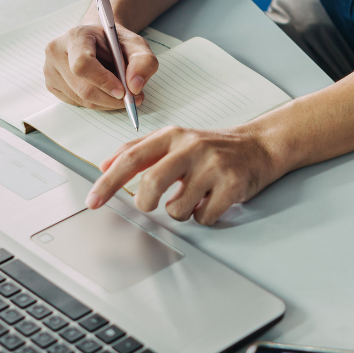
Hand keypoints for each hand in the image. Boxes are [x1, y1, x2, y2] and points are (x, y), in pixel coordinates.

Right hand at [43, 9, 158, 109]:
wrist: (98, 40)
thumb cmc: (115, 42)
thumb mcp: (136, 45)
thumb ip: (143, 62)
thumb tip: (135, 87)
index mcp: (74, 36)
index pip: (82, 64)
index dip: (103, 81)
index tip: (123, 91)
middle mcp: (56, 52)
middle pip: (82, 87)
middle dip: (111, 99)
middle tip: (133, 99)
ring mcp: (50, 70)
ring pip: (81, 99)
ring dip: (107, 102)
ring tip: (123, 92)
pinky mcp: (52, 85)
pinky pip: (77, 103)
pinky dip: (97, 103)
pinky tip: (106, 92)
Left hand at [85, 125, 283, 224]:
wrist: (260, 146)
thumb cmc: (215, 148)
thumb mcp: (177, 140)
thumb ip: (140, 150)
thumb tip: (105, 166)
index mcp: (173, 135)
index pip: (131, 158)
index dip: (108, 182)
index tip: (93, 201)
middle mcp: (192, 147)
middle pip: (152, 183)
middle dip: (146, 202)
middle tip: (151, 204)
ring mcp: (213, 166)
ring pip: (177, 208)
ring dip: (181, 212)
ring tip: (194, 197)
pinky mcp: (232, 185)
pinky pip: (204, 217)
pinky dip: (204, 217)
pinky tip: (213, 201)